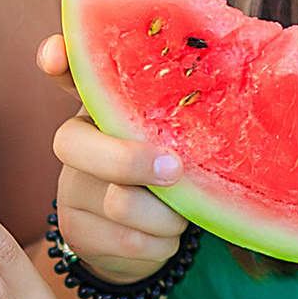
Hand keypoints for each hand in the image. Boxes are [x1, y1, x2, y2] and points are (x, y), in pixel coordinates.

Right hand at [34, 31, 190, 287]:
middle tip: (173, 169)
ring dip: (166, 215)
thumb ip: (187, 114)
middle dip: (129, 160)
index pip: (71, 75)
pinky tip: (164, 237)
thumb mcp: (176, 140)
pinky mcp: (75, 233)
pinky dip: (160, 244)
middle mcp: (74, 143)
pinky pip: (127, 241)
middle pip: (75, 144)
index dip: (60, 62)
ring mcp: (69, 189)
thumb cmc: (168, 176)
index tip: (55, 54)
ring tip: (180, 214)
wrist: (142, 242)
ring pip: (118, 203)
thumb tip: (242, 63)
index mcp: (101, 109)